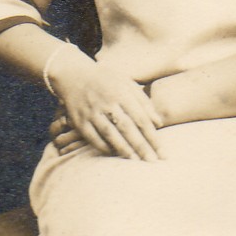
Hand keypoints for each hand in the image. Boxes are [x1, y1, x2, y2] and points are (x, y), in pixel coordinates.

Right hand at [45, 45, 164, 160]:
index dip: (152, 136)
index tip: (162, 152)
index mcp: (123, 93)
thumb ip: (144, 102)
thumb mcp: (127, 83)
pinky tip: (113, 154)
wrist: (73, 74)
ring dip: (124, 149)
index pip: (141, 118)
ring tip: (136, 161)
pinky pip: (92, 137)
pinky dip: (103, 146)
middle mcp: (108, 103)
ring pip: (110, 133)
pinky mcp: (79, 120)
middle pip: (128, 128)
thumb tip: (159, 123)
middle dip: (141, 146)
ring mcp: (93, 112)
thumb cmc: (106, 79)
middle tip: (153, 161)